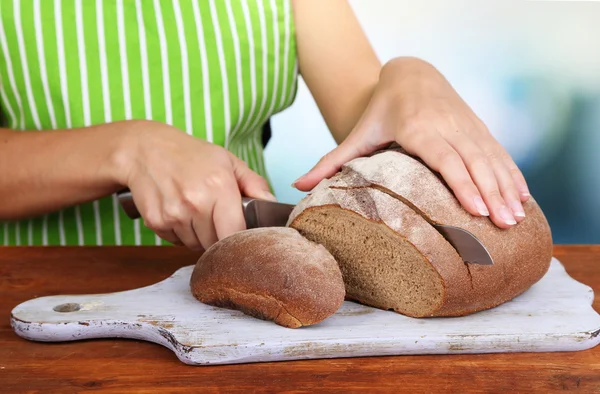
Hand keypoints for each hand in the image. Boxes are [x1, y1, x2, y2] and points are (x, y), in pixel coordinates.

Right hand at [118, 120, 274, 249]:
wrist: (145, 149)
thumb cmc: (190, 154)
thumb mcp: (227, 161)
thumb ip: (254, 184)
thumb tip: (273, 204)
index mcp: (219, 187)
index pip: (236, 234)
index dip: (240, 239)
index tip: (240, 235)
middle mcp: (196, 203)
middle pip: (216, 244)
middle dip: (219, 236)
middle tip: (215, 216)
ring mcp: (174, 214)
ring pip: (196, 246)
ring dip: (199, 235)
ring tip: (195, 210)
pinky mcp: (156, 222)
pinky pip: (177, 242)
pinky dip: (180, 233)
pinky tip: (179, 211)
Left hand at [293, 57, 529, 228]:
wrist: (412, 74)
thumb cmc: (381, 110)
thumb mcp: (357, 133)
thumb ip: (331, 161)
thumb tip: (297, 186)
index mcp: (418, 129)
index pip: (445, 158)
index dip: (463, 183)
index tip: (478, 209)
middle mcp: (447, 126)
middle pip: (474, 162)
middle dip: (491, 194)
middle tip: (503, 225)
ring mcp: (467, 126)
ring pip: (492, 158)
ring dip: (507, 188)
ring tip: (516, 219)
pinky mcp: (478, 128)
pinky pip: (500, 153)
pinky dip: (512, 175)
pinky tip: (522, 198)